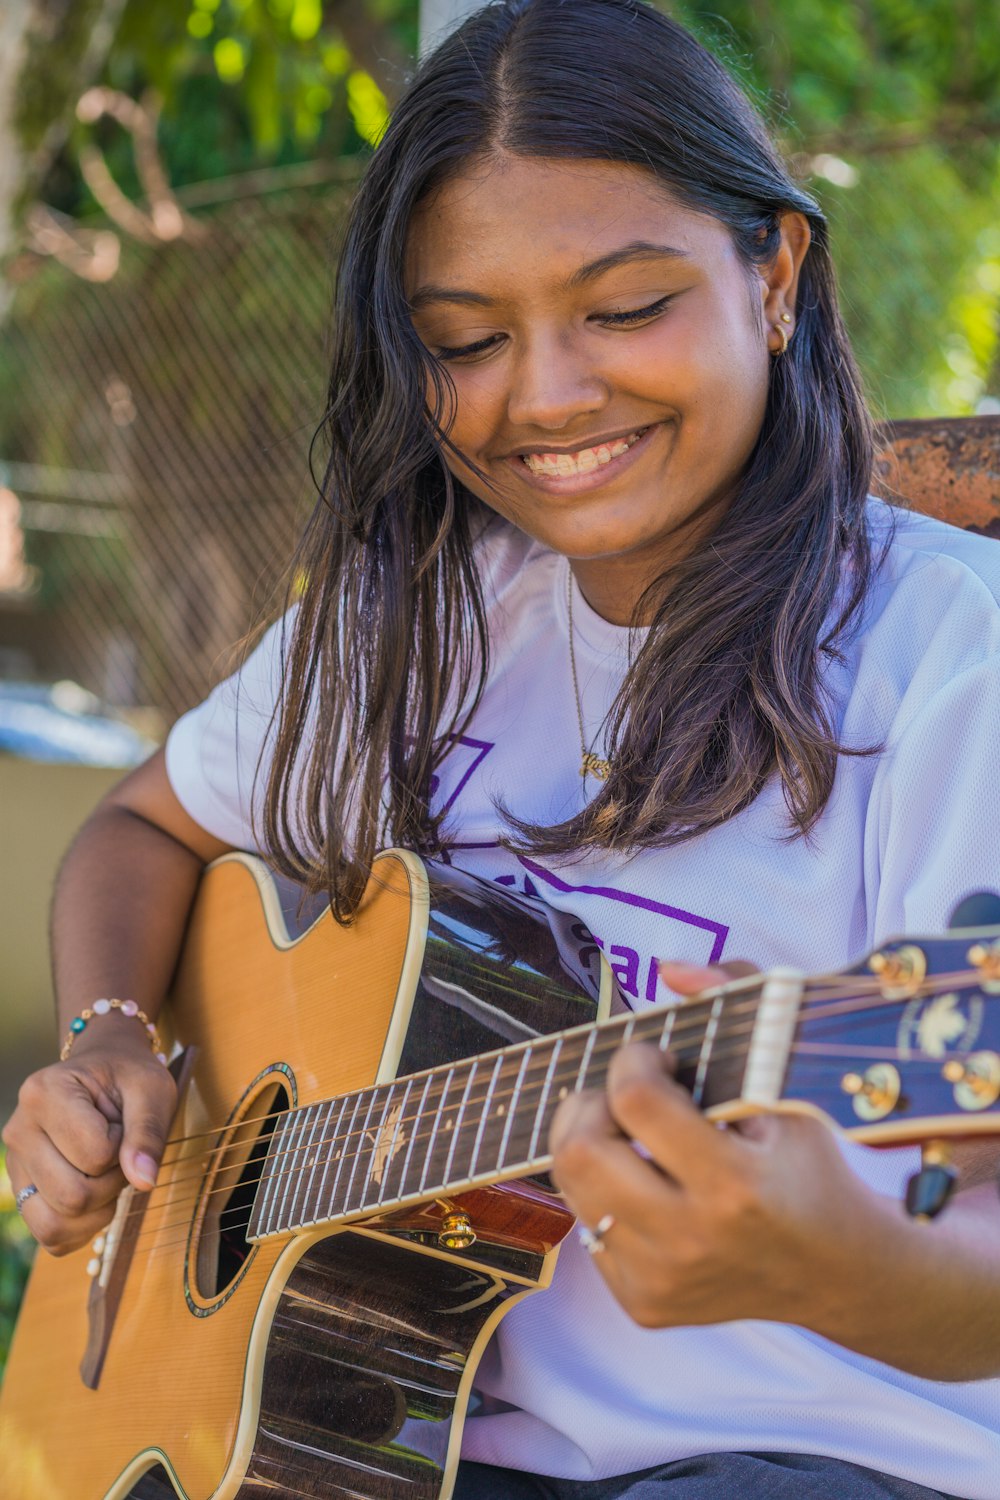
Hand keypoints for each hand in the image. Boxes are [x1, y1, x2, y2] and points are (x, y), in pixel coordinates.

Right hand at [2, 1030, 176, 1255]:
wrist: (105, 1070)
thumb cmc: (129, 1077)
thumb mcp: (151, 1090)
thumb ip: (148, 1133)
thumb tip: (144, 1182)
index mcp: (45, 1093)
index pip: (95, 1155)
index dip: (123, 1150)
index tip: (123, 1124)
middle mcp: (19, 1130)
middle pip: (71, 1197)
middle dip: (111, 1185)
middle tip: (119, 1155)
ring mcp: (15, 1164)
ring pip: (53, 1226)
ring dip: (95, 1212)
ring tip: (105, 1175)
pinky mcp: (21, 1189)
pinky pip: (49, 1236)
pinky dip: (81, 1228)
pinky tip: (96, 1194)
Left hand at [548, 960, 891, 1331]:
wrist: (841, 1272)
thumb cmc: (810, 1166)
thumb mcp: (789, 1080)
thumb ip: (737, 999)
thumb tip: (672, 970)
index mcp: (735, 1187)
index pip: (636, 1102)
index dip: (635, 1059)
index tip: (657, 1056)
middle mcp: (692, 1242)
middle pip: (580, 1152)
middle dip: (590, 1103)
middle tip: (624, 1094)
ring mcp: (662, 1281)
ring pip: (572, 1188)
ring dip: (592, 1145)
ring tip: (631, 1134)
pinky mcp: (644, 1305)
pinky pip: (586, 1229)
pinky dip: (606, 1196)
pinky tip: (648, 1186)